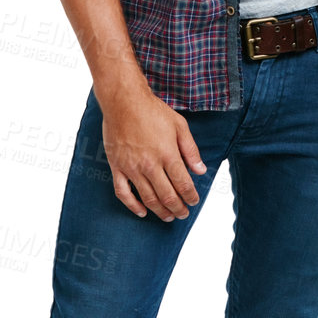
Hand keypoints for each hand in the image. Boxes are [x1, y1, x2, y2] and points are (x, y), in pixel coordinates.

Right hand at [99, 85, 205, 220]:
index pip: (183, 184)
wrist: (123, 101)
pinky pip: (123, 193)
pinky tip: (141, 212)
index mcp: (168, 154)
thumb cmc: (153, 111)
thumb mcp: (179, 126)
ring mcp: (132, 167)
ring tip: (168, 217)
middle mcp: (150, 164)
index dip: (191, 197)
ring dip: (160, 211)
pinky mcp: (117, 167)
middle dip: (178, 208)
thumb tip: (201, 170)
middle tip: (183, 214)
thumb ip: (191, 150)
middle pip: (167, 196)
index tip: (194, 201)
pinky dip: (132, 206)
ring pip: (148, 198)